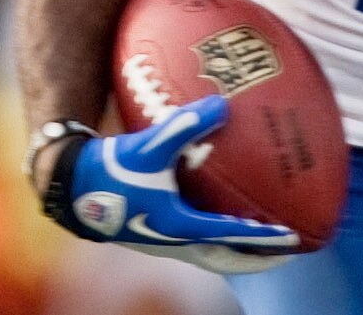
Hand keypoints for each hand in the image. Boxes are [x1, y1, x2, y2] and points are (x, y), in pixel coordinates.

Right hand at [57, 96, 299, 274]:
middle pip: (226, 258)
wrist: (71, 188)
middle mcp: (174, 240)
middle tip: (287, 252)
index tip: (291, 239)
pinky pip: (194, 242)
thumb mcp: (149, 145)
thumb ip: (184, 125)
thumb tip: (222, 105)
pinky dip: (214, 238)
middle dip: (258, 258)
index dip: (263, 238)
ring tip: (258, 244)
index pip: (231, 236)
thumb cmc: (110, 169)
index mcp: (178, 225)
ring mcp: (162, 240)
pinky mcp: (151, 232)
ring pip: (211, 255)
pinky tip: (212, 216)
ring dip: (237, 252)